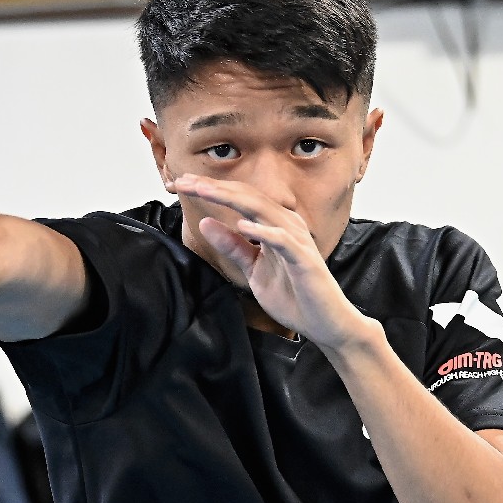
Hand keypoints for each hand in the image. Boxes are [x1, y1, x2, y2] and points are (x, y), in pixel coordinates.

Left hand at [168, 173, 363, 349]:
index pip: (238, 198)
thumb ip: (233, 246)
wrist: (324, 322)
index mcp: (274, 223)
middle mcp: (286, 224)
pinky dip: (263, 232)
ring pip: (262, 210)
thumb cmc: (294, 294)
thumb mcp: (254, 270)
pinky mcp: (305, 259)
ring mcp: (297, 241)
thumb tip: (206, 223)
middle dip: (213, 187)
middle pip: (246, 197)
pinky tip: (242, 226)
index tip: (179, 185)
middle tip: (182, 181)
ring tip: (203, 191)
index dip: (209, 189)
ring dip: (231, 199)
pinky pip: (283, 241)